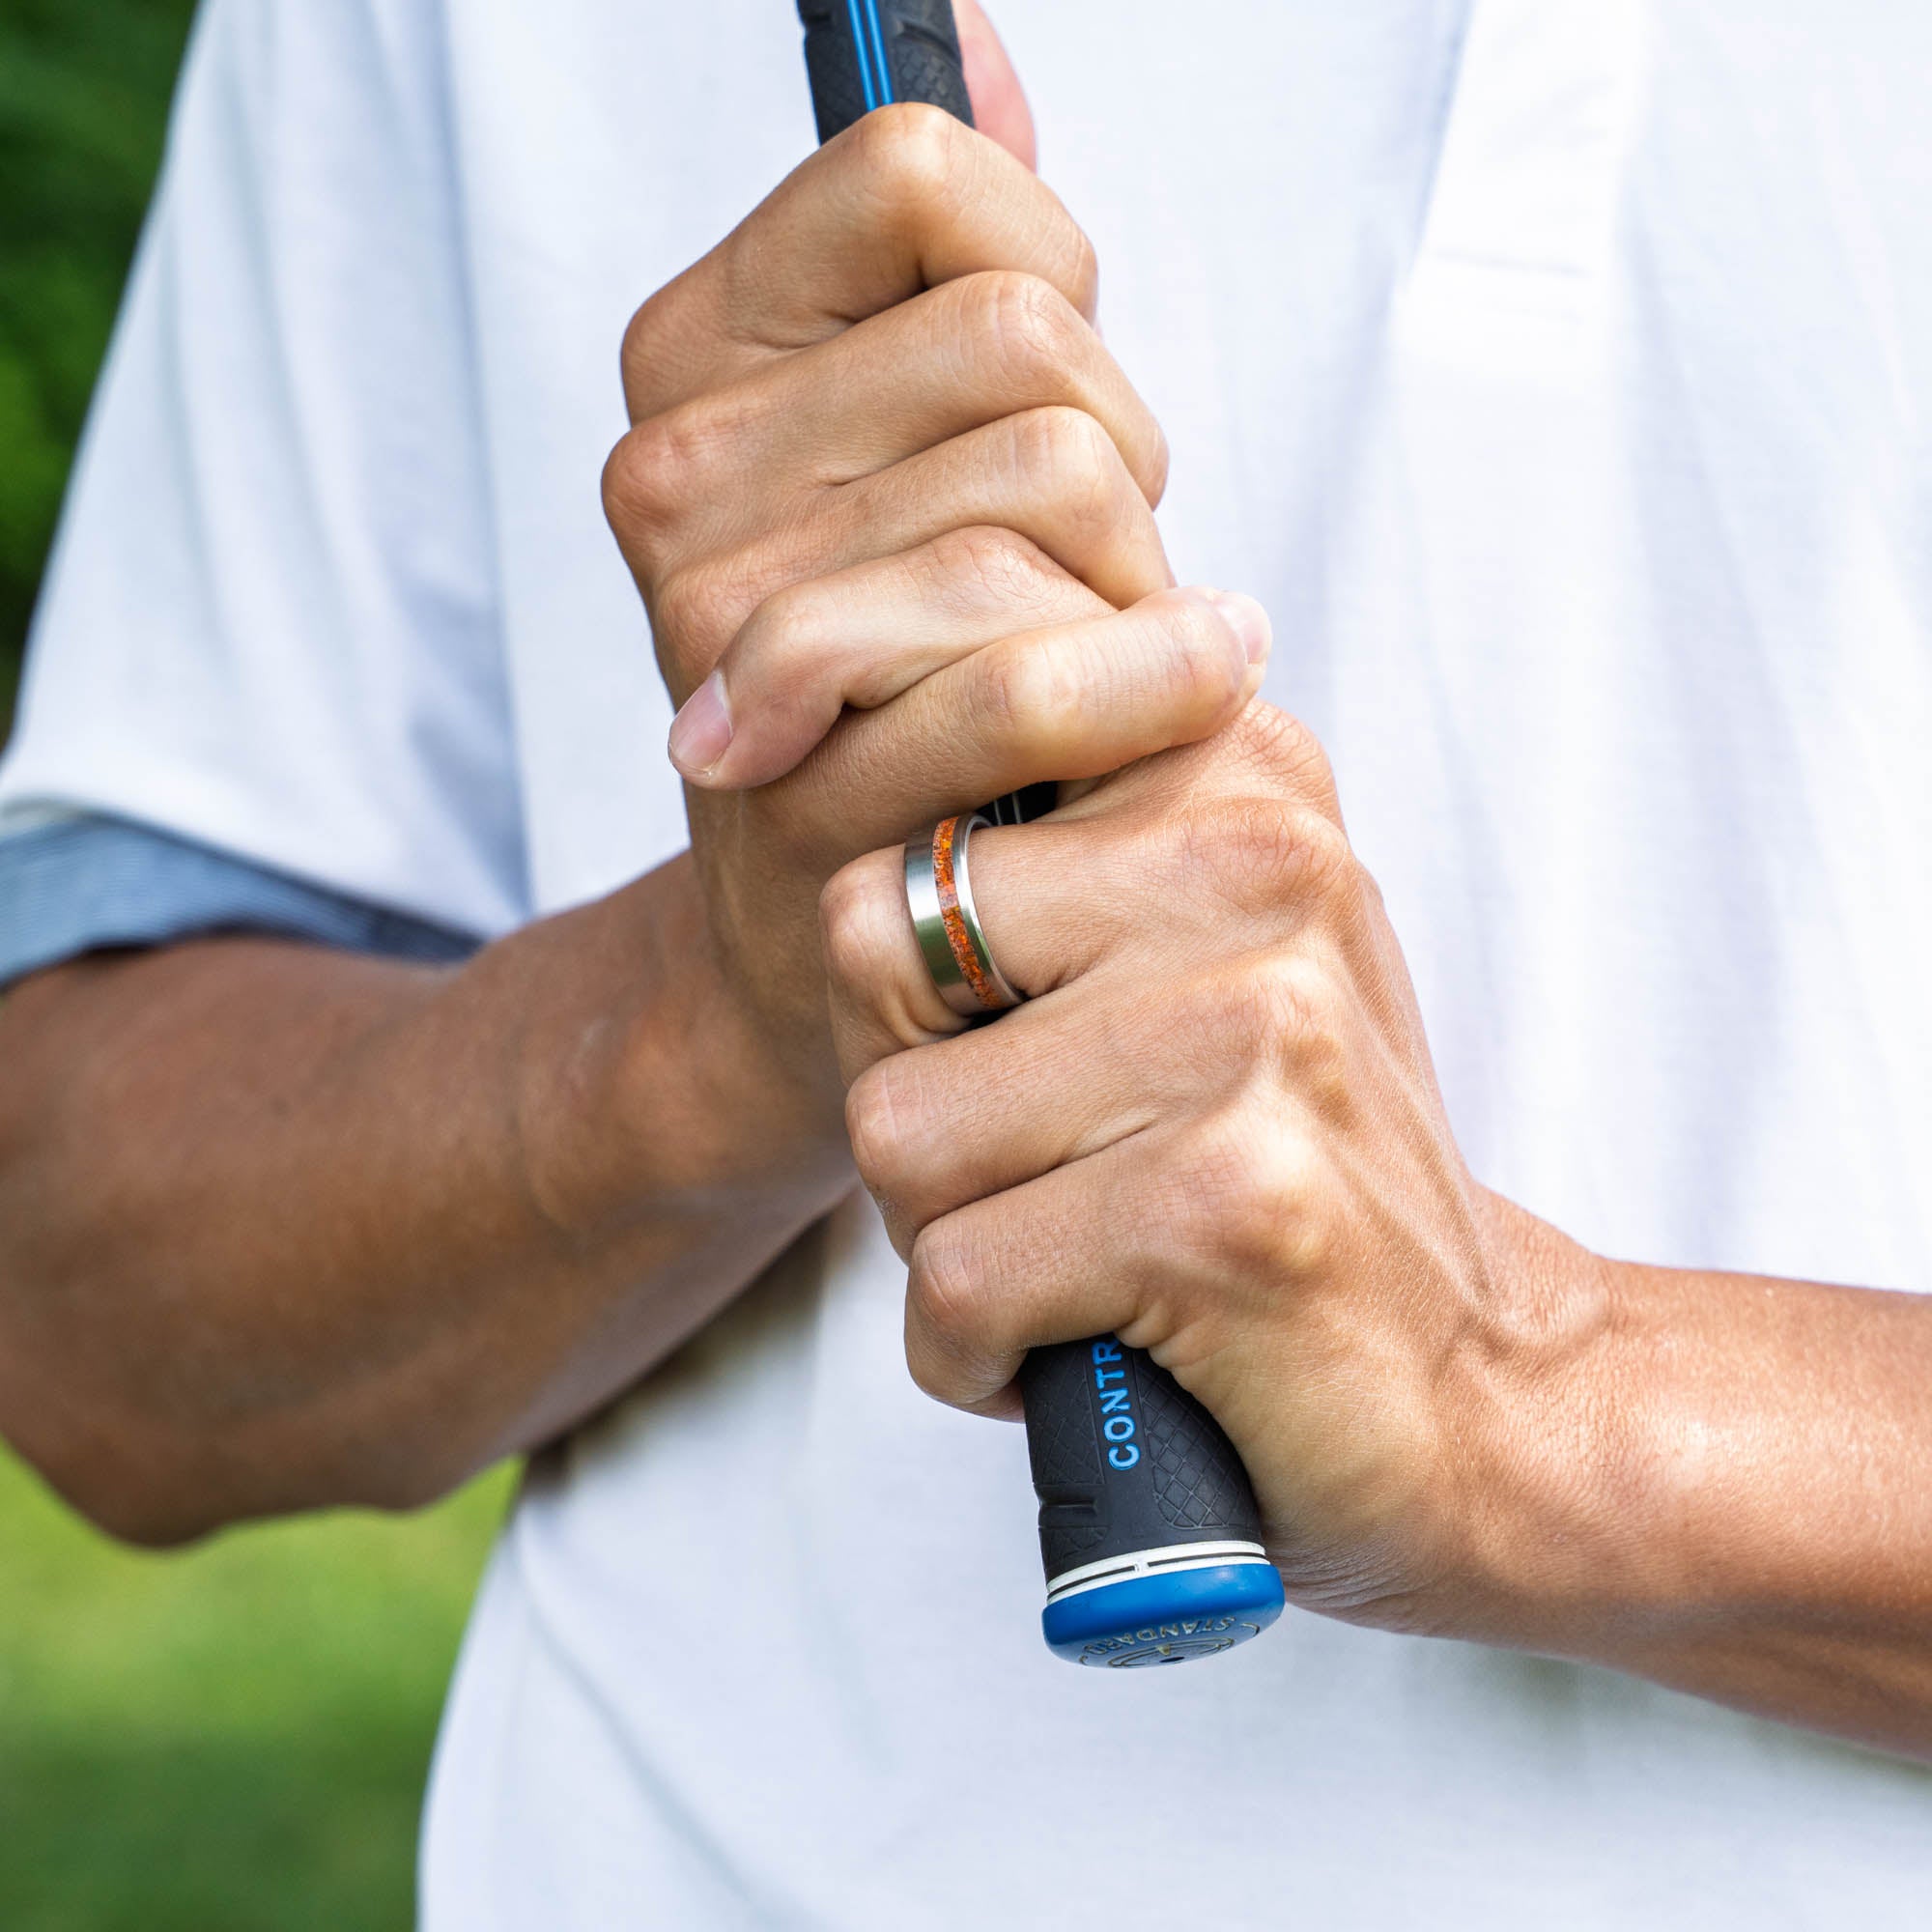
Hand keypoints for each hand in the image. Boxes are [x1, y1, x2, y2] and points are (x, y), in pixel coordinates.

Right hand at [603, 61, 1233, 1133]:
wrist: (816, 933)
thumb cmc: (910, 680)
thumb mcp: (919, 453)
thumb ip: (943, 252)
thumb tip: (971, 30)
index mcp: (696, 354)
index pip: (920, 172)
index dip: (1052, 271)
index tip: (1047, 396)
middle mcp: (674, 474)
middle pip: (1021, 338)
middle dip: (1120, 459)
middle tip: (1105, 570)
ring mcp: (719, 624)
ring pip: (1052, 480)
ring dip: (1143, 581)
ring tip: (1120, 660)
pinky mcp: (800, 778)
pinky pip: (1038, 665)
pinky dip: (1154, 684)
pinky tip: (1170, 708)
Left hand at [815, 686, 1609, 1641]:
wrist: (1472, 1380)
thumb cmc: (1291, 1165)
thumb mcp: (1214, 950)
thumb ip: (1077, 844)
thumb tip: (864, 750)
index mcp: (1239, 777)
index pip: (924, 793)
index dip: (904, 966)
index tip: (976, 1047)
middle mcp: (1253, 868)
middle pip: (873, 949)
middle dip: (905, 1095)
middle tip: (1023, 1175)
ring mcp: (1246, 1032)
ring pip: (897, 1130)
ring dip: (941, 1237)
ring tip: (1068, 1260)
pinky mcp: (1226, 1201)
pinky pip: (956, 1278)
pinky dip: (974, 1354)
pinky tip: (1073, 1352)